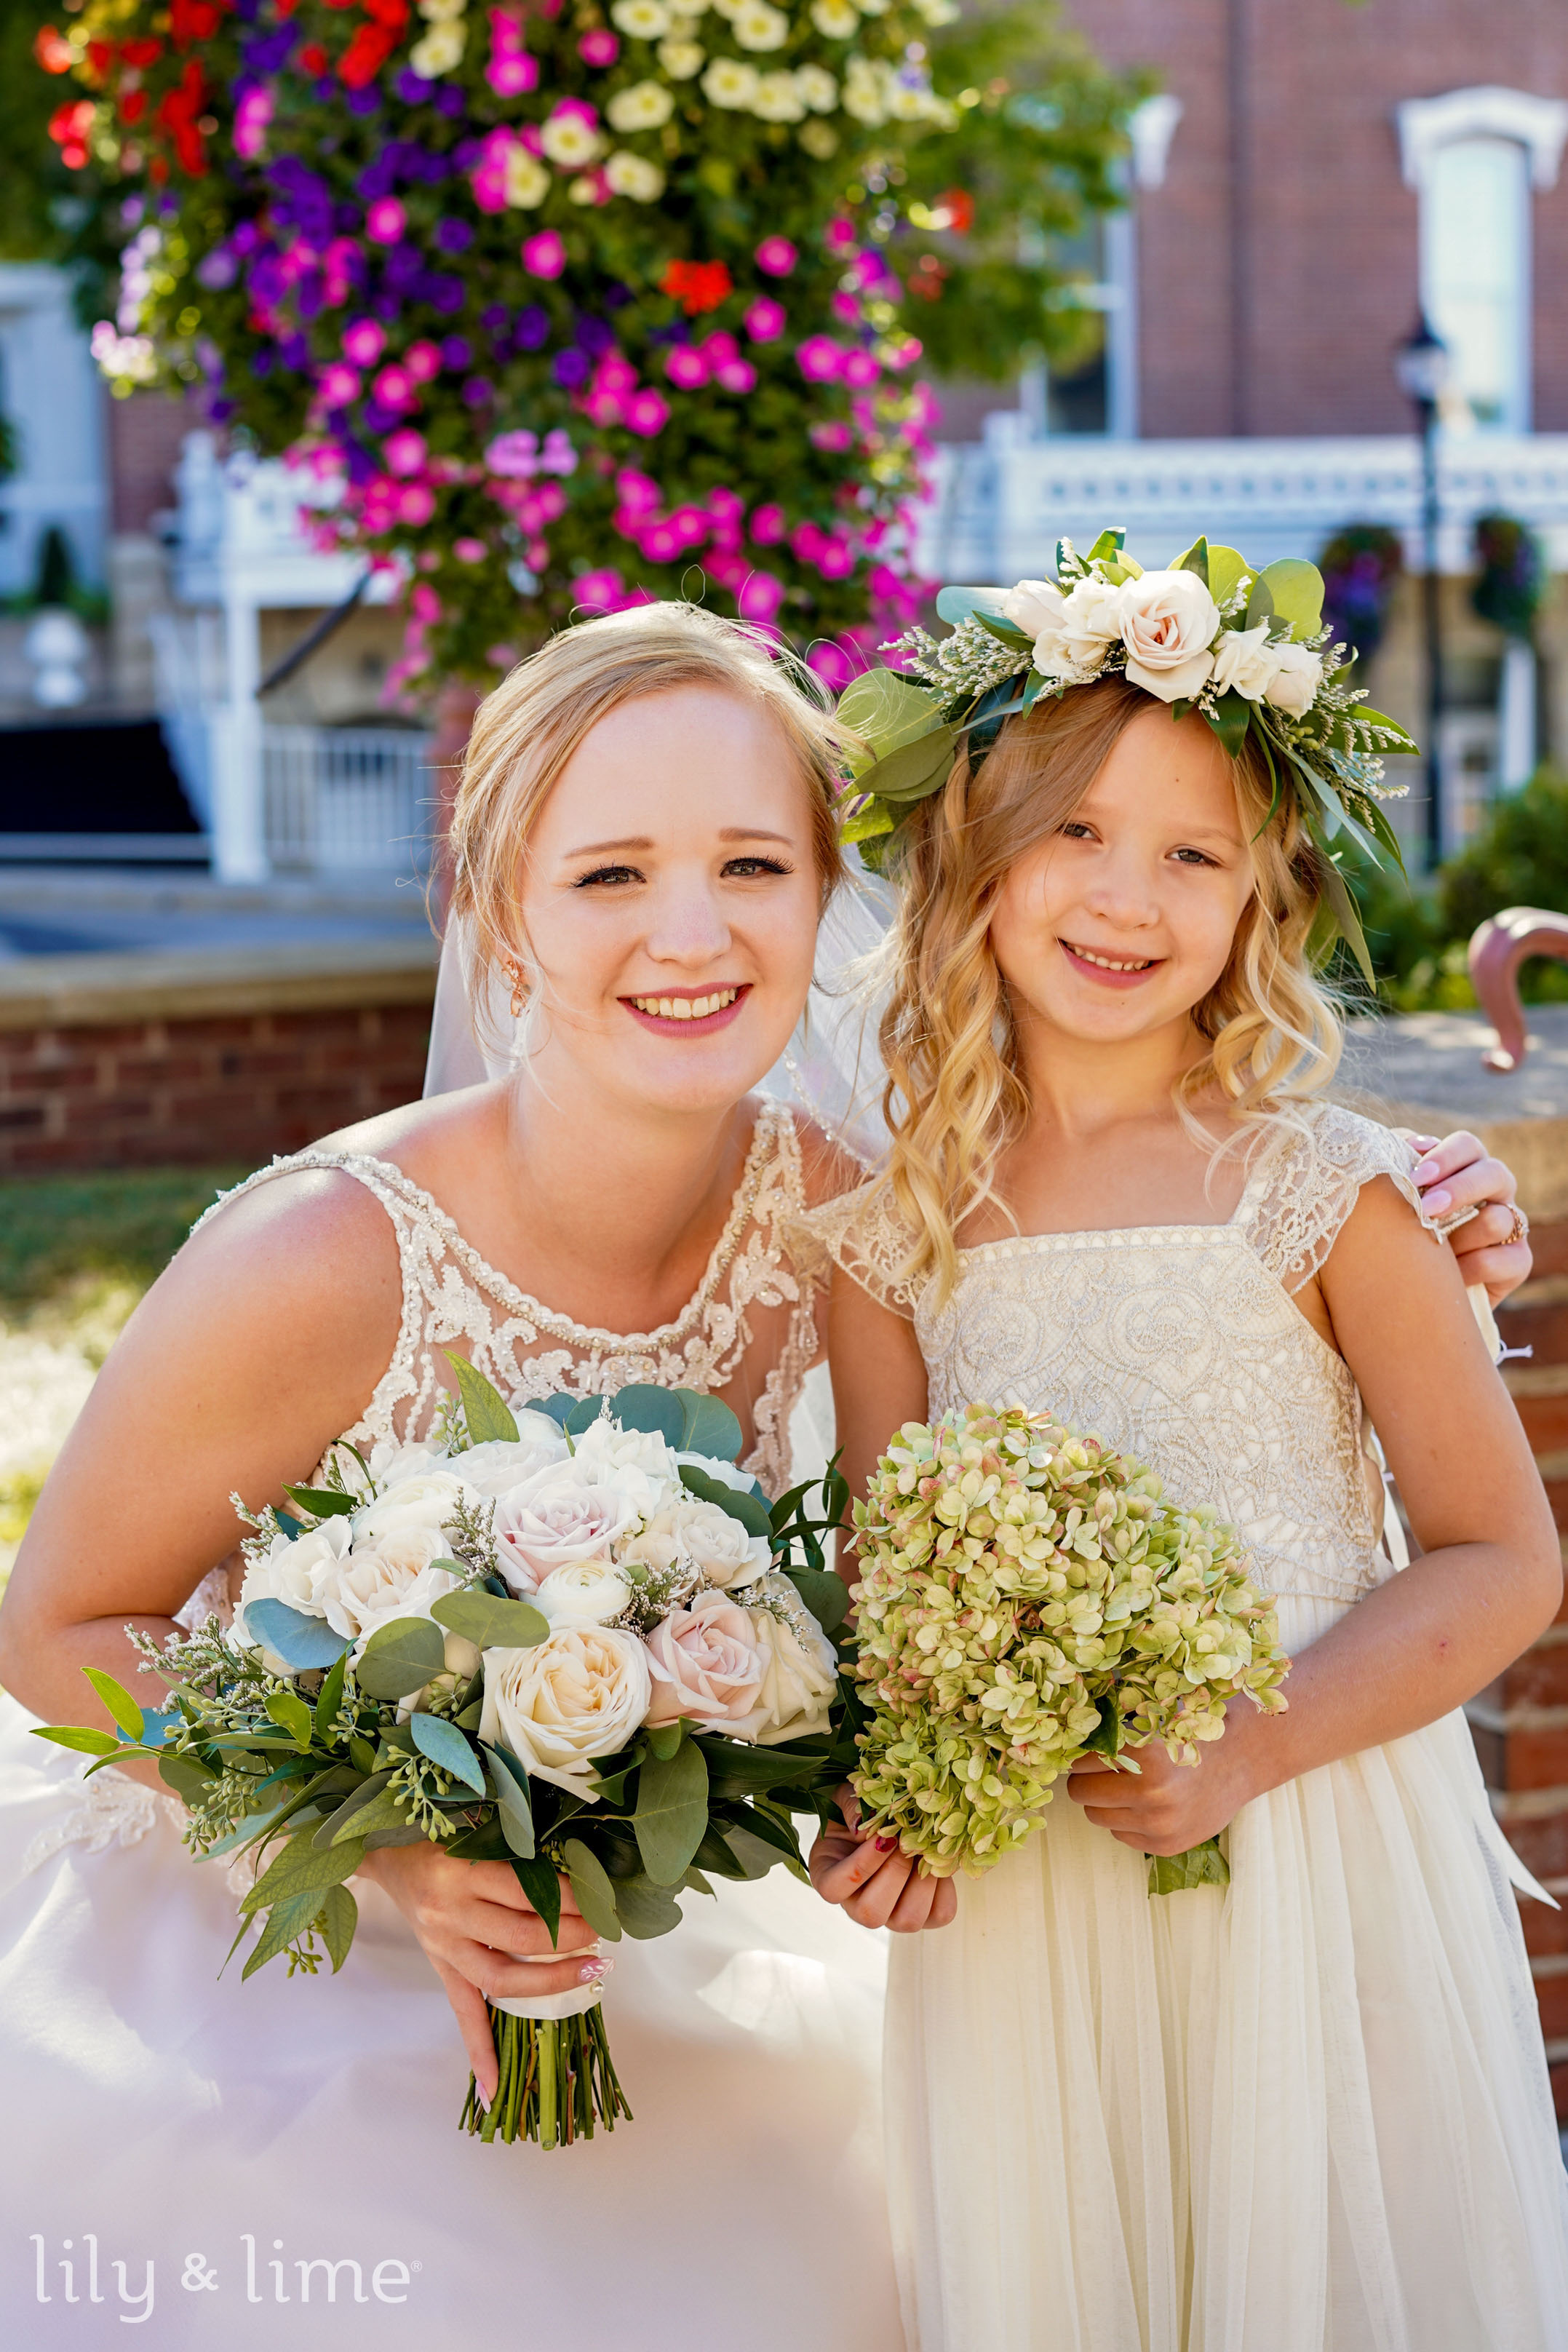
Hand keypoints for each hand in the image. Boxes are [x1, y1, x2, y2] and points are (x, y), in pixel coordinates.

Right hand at [358, 1844, 599, 2102]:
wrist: (388, 1858)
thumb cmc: (443, 1840)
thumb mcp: (477, 1837)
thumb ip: (518, 1858)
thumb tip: (579, 1876)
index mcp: (462, 1872)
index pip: (527, 1891)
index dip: (569, 1899)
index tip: (602, 1901)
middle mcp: (451, 1912)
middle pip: (520, 1936)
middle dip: (570, 1938)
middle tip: (604, 1935)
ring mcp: (445, 1947)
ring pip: (502, 1977)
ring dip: (550, 1981)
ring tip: (589, 1973)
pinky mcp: (441, 1969)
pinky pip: (463, 2015)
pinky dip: (480, 2052)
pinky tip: (494, 2089)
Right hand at [807, 1785, 957, 1932]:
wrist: (891, 1817)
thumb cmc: (861, 1808)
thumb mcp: (847, 1797)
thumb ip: (852, 1807)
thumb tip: (865, 1824)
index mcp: (828, 1876)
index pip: (833, 1889)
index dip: (860, 1866)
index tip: (880, 1837)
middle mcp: (857, 1904)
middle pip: (871, 1912)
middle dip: (895, 1872)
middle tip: (906, 1840)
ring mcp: (891, 1915)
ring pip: (907, 1920)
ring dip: (921, 1882)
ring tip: (924, 1849)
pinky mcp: (924, 1914)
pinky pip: (940, 1914)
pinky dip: (945, 1887)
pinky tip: (937, 1861)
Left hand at [1066, 1722, 1260, 1856]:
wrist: (1240, 1760)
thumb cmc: (1189, 1731)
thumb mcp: (1152, 1719)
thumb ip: (1111, 1726)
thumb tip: (1059, 1731)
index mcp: (1144, 1755)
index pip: (1079, 1761)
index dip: (1082, 1753)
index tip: (1090, 1748)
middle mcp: (1151, 1794)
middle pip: (1080, 1792)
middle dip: (1087, 1778)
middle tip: (1105, 1767)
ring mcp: (1158, 1825)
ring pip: (1096, 1816)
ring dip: (1105, 1800)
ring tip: (1130, 1784)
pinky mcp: (1165, 1846)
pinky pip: (1120, 1834)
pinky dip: (1127, 1819)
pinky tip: (1150, 1802)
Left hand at [1405, 1129, 1530, 1306]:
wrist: (1415, 1287)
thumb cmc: (1403, 1230)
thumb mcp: (1399, 1197)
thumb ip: (1401, 1165)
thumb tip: (1405, 1147)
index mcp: (1467, 1167)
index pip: (1467, 1146)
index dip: (1445, 1157)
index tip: (1415, 1177)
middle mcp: (1495, 1191)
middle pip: (1494, 1173)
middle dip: (1459, 1190)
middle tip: (1427, 1208)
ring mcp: (1511, 1225)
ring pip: (1496, 1220)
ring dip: (1459, 1236)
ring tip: (1430, 1250)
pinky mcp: (1518, 1261)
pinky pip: (1499, 1261)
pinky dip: (1468, 1269)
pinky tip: (1447, 1276)